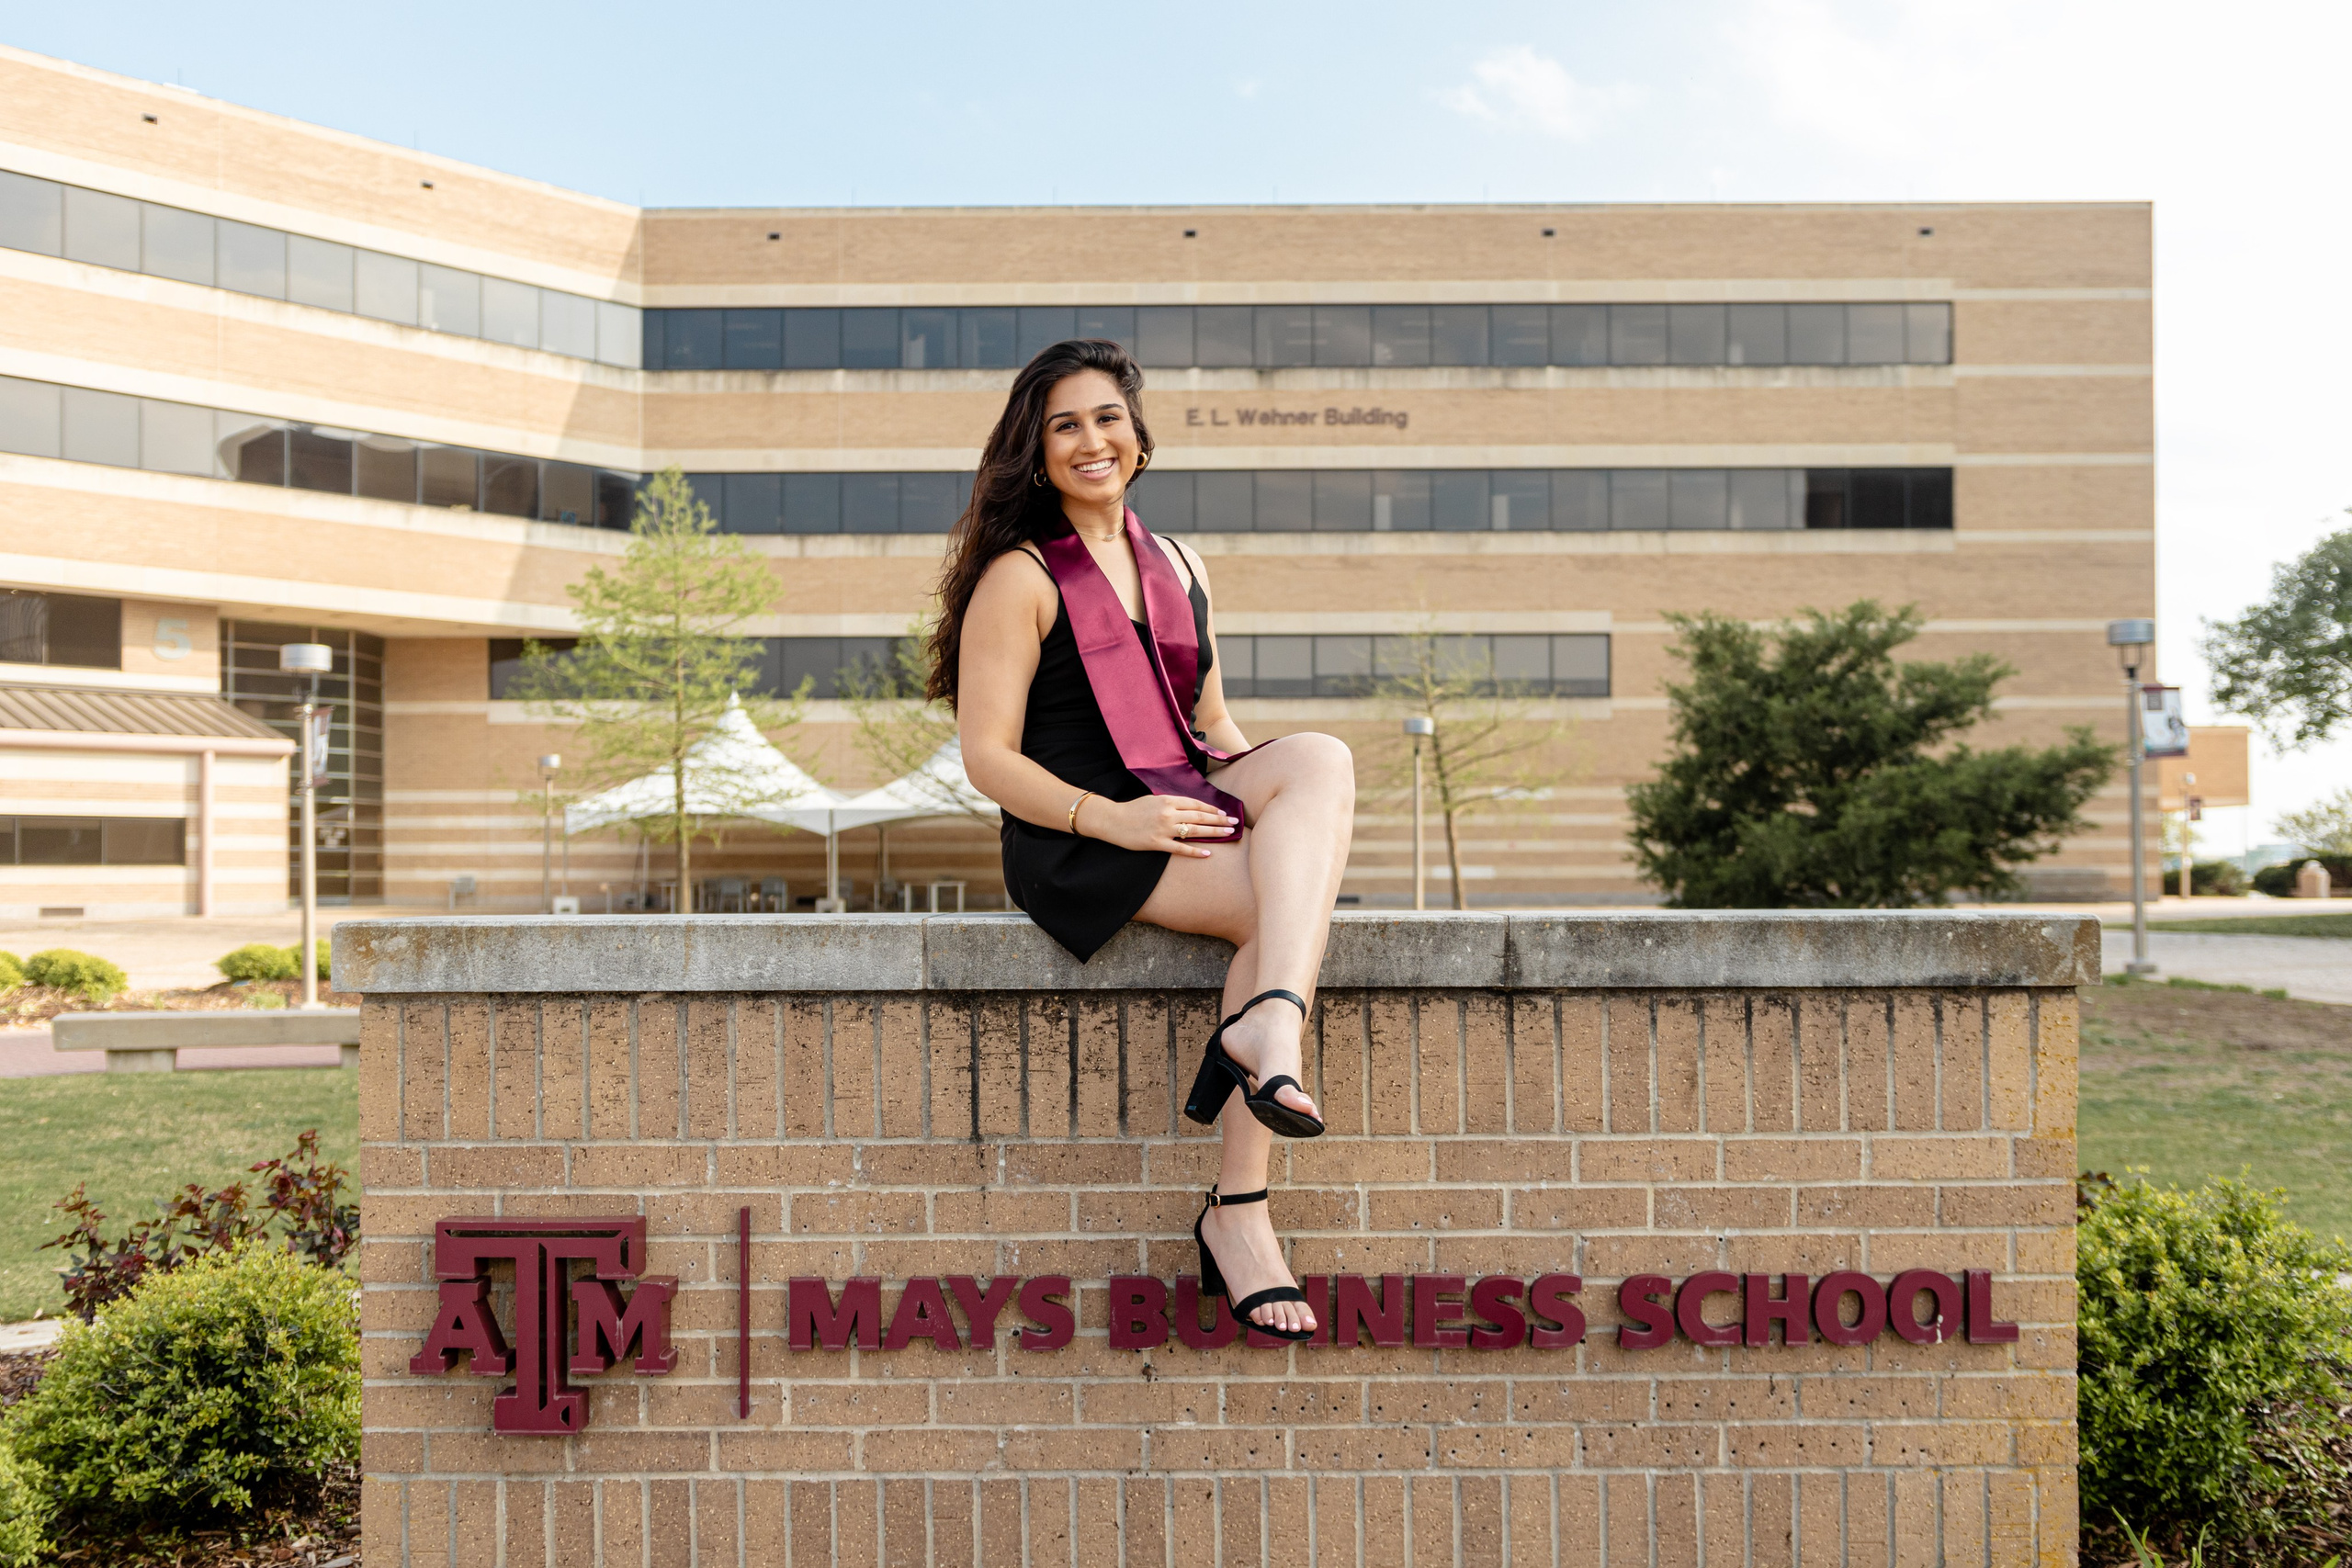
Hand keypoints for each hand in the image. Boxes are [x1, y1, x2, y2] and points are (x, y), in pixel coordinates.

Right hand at [1079, 793, 1236, 856]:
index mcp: (1167, 800)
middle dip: (1220, 820)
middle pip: (1200, 817)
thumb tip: (1188, 807)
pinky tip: (1208, 853)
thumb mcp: (1152, 799)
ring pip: (1195, 831)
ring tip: (1229, 834)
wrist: (1112, 820)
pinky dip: (1195, 851)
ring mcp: (1163, 829)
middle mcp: (1168, 813)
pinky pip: (1181, 848)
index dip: (1212, 809)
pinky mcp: (1157, 843)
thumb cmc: (1132, 809)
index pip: (1196, 804)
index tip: (1223, 813)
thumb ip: (1170, 802)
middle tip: (1235, 823)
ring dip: (1214, 833)